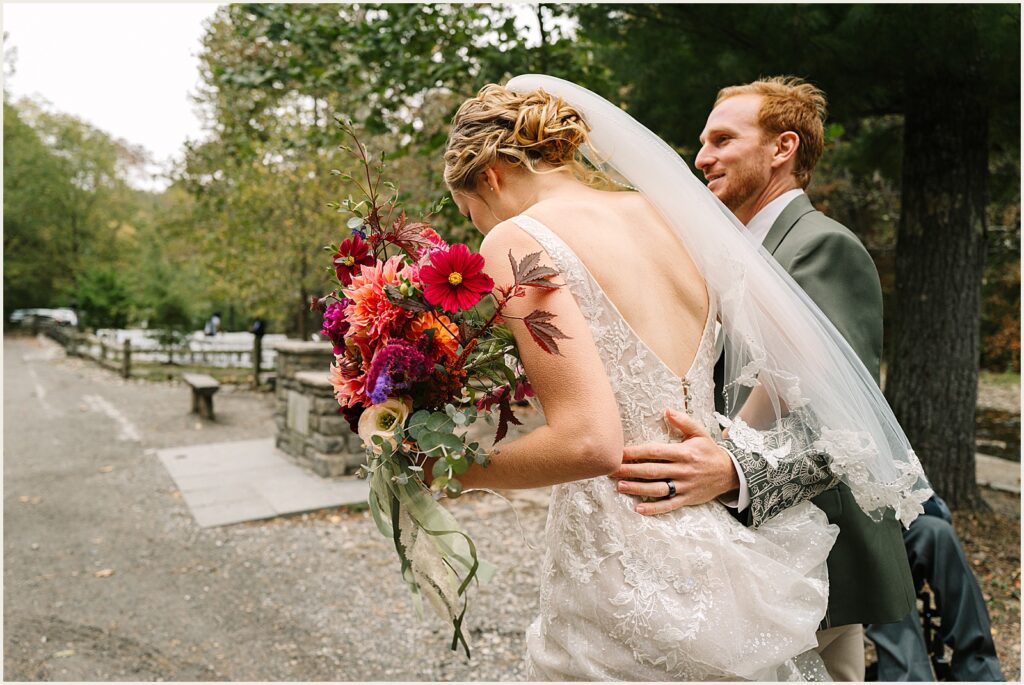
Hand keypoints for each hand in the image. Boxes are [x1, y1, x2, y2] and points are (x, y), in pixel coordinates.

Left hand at [609, 408, 739, 515]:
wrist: (730, 473)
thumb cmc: (709, 451)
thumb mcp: (699, 433)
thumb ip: (683, 421)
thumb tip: (666, 410)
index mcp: (684, 452)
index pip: (655, 452)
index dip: (636, 452)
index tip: (619, 452)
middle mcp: (683, 470)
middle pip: (652, 470)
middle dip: (631, 470)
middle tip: (611, 469)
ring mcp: (685, 486)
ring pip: (658, 488)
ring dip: (638, 488)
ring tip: (620, 486)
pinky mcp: (687, 499)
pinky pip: (669, 505)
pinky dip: (654, 508)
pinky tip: (639, 508)